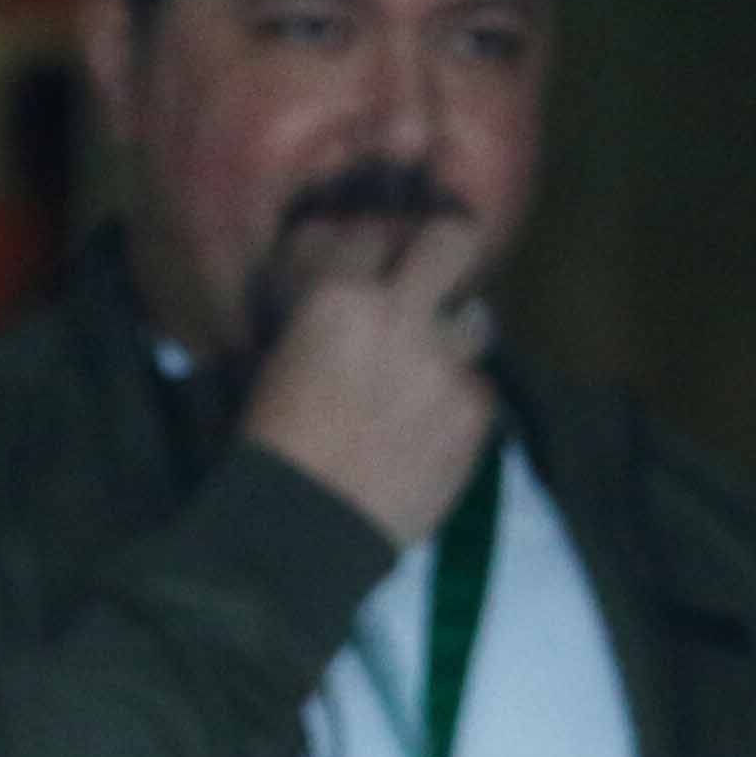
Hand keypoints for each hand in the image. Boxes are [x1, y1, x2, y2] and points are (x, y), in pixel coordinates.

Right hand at [242, 206, 499, 547]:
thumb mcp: (280, 357)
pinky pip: (480, 388)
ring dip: (455, 340)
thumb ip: (325, 315)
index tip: (380, 265)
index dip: (378, 250)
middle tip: (440, 272)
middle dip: (449, 249)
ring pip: (477, 321)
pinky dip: (459, 403)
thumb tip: (351, 293)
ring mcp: (444, 362)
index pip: (374, 233)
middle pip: (454, 240)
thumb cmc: (275, 443)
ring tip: (431, 373)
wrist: (306, 523)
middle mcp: (400, 315)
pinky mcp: (474, 410)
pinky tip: (430, 430)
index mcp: (338, 297)